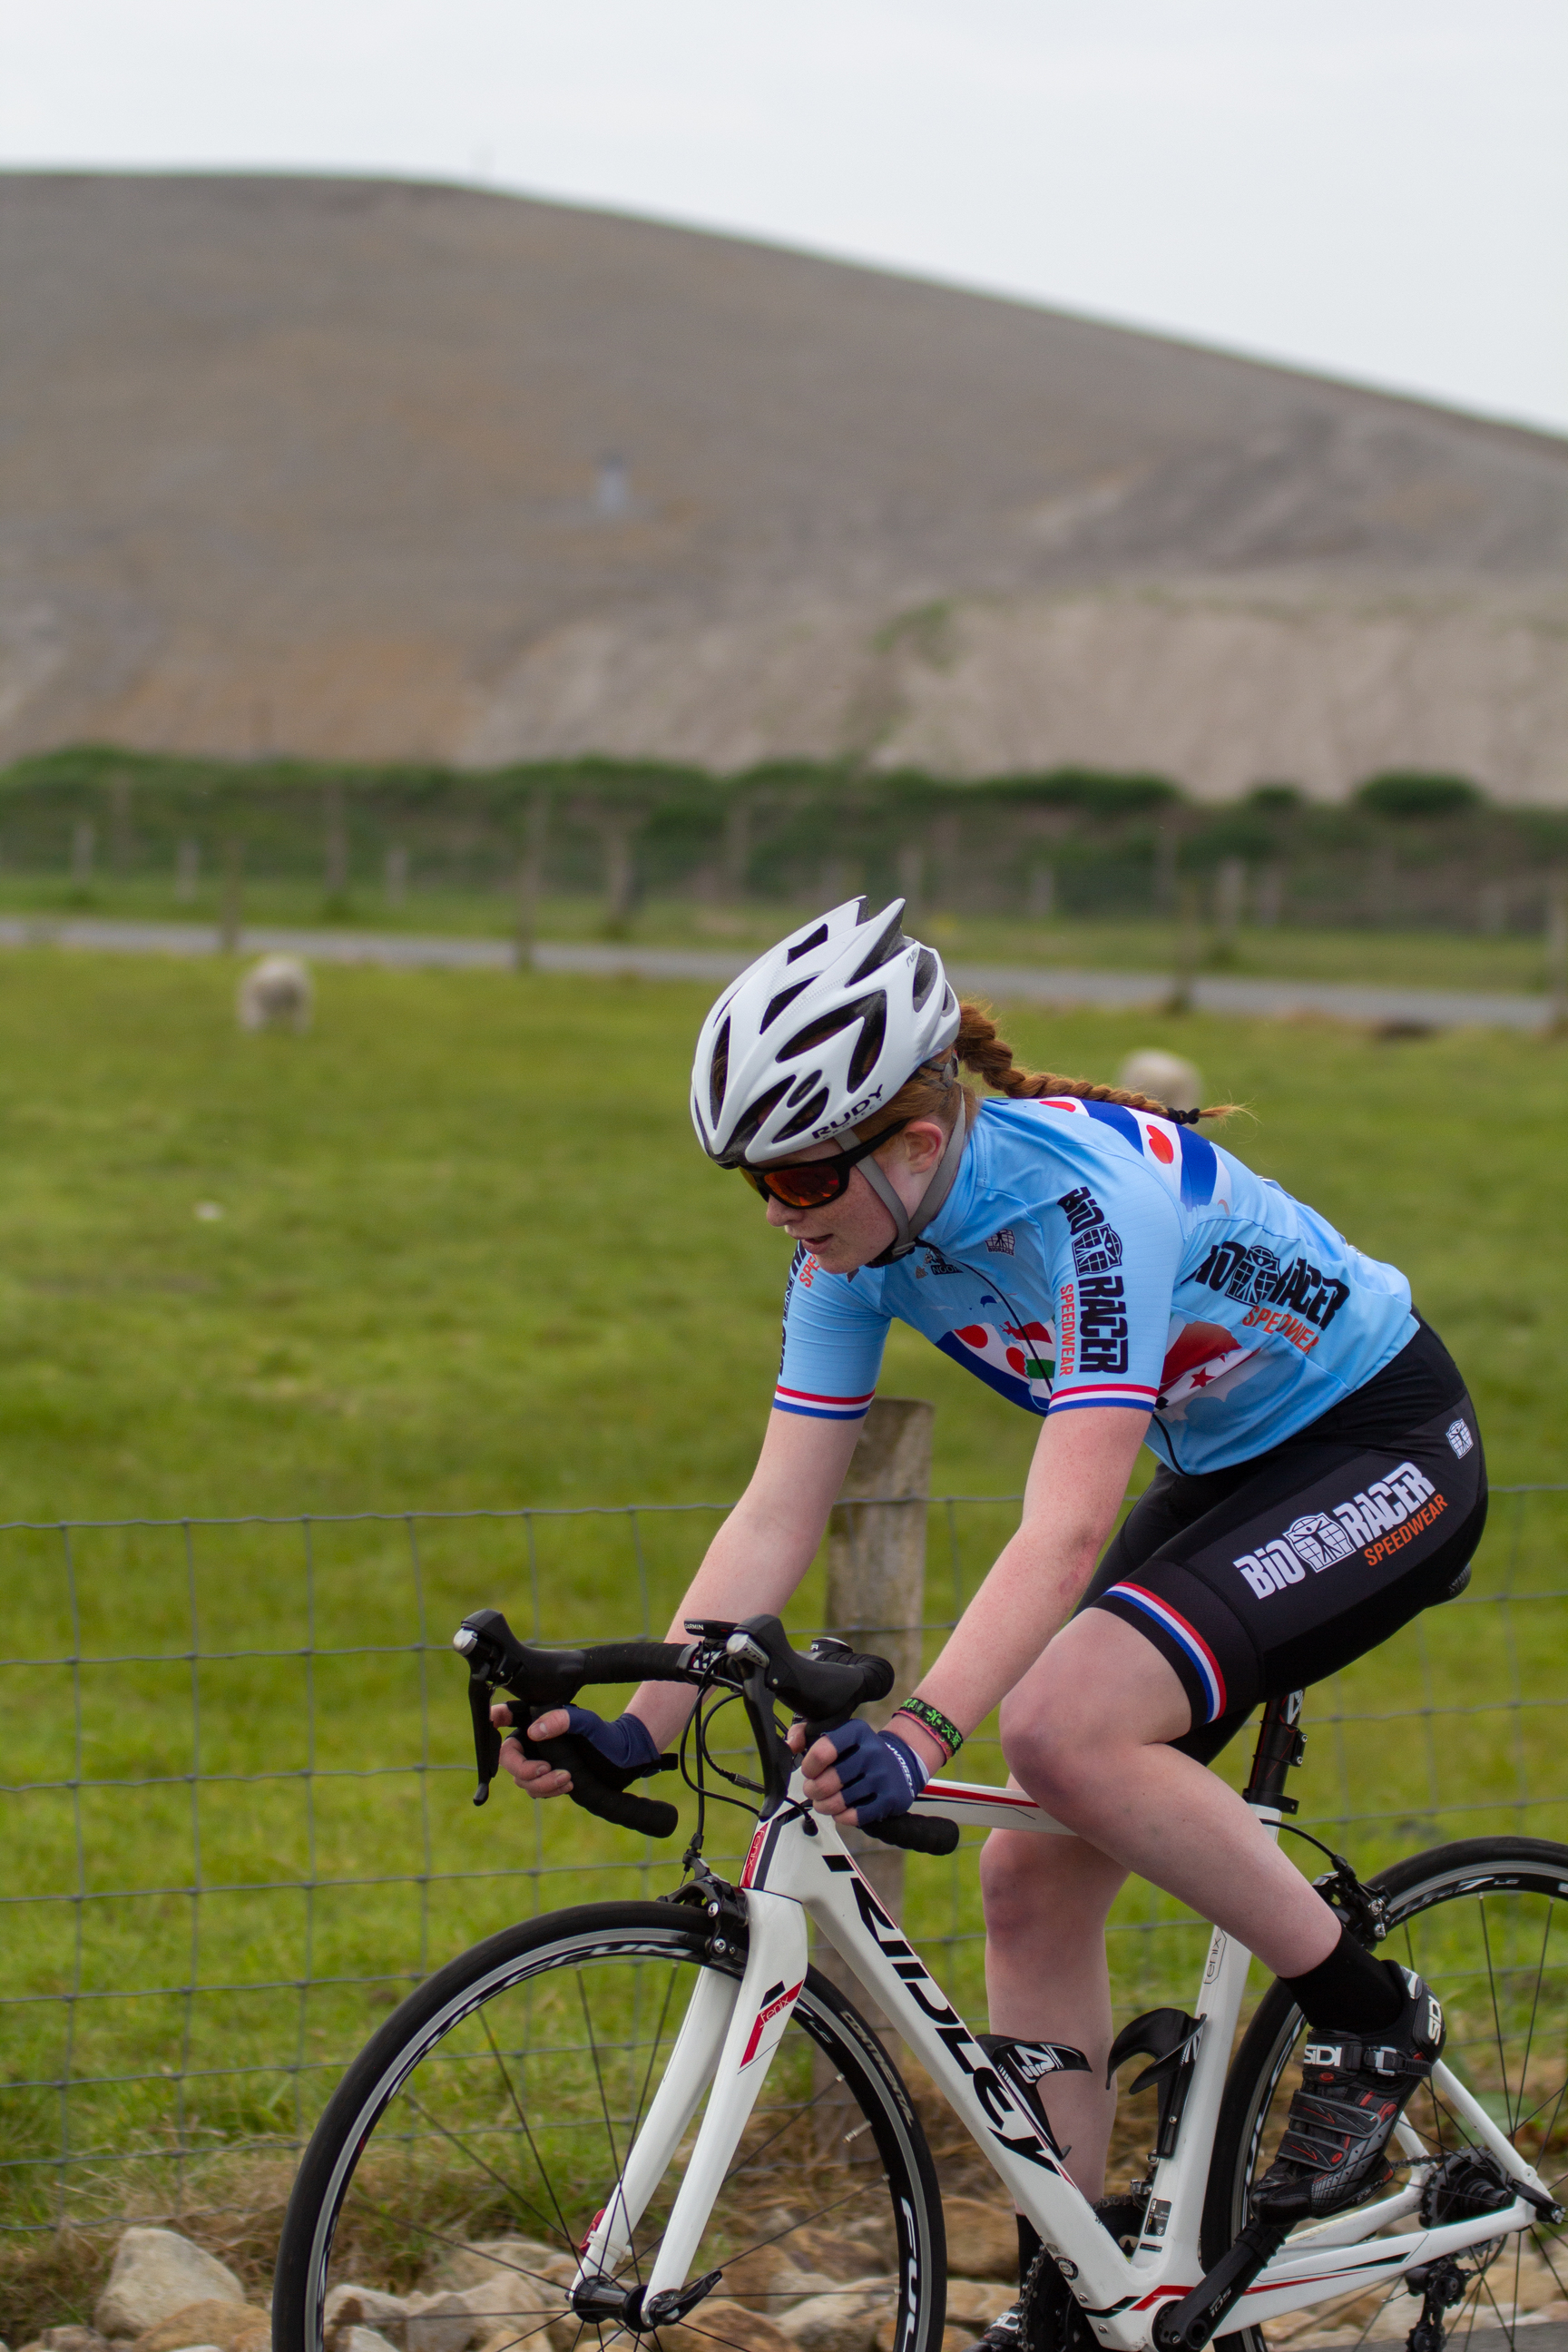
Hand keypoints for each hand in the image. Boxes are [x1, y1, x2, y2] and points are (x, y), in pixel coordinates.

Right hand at [495, 1702, 658, 1798]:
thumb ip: (562, 1720)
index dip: (495, 1717)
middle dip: (523, 1768)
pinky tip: (568, 1783)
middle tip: (545, 1769)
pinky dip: (547, 1790)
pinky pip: (534, 1790)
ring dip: (540, 1783)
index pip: (508, 1715)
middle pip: (508, 1756)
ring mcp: (537, 1761)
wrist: (622, 1762)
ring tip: (567, 1778)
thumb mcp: (587, 1723)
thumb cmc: (605, 1736)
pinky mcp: (545, 1780)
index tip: (494, 1719)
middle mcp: (533, 1740)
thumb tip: (534, 1731)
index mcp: (538, 1720)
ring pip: (521, 1779)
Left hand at [795, 1718, 928, 1825]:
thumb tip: (791, 1745)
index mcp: (856, 1731)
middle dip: (813, 1790)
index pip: (824, 1750)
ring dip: (824, 1806)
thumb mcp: (837, 1732)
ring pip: (840, 1801)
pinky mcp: (890, 1798)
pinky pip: (856, 1816)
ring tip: (823, 1802)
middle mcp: (872, 1751)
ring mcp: (883, 1776)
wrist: (900, 1763)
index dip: (810, 1765)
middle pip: (829, 1781)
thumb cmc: (858, 1751)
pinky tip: (840, 1810)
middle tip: (812, 1790)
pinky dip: (842, 1817)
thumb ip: (806, 1733)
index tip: (809, 1771)